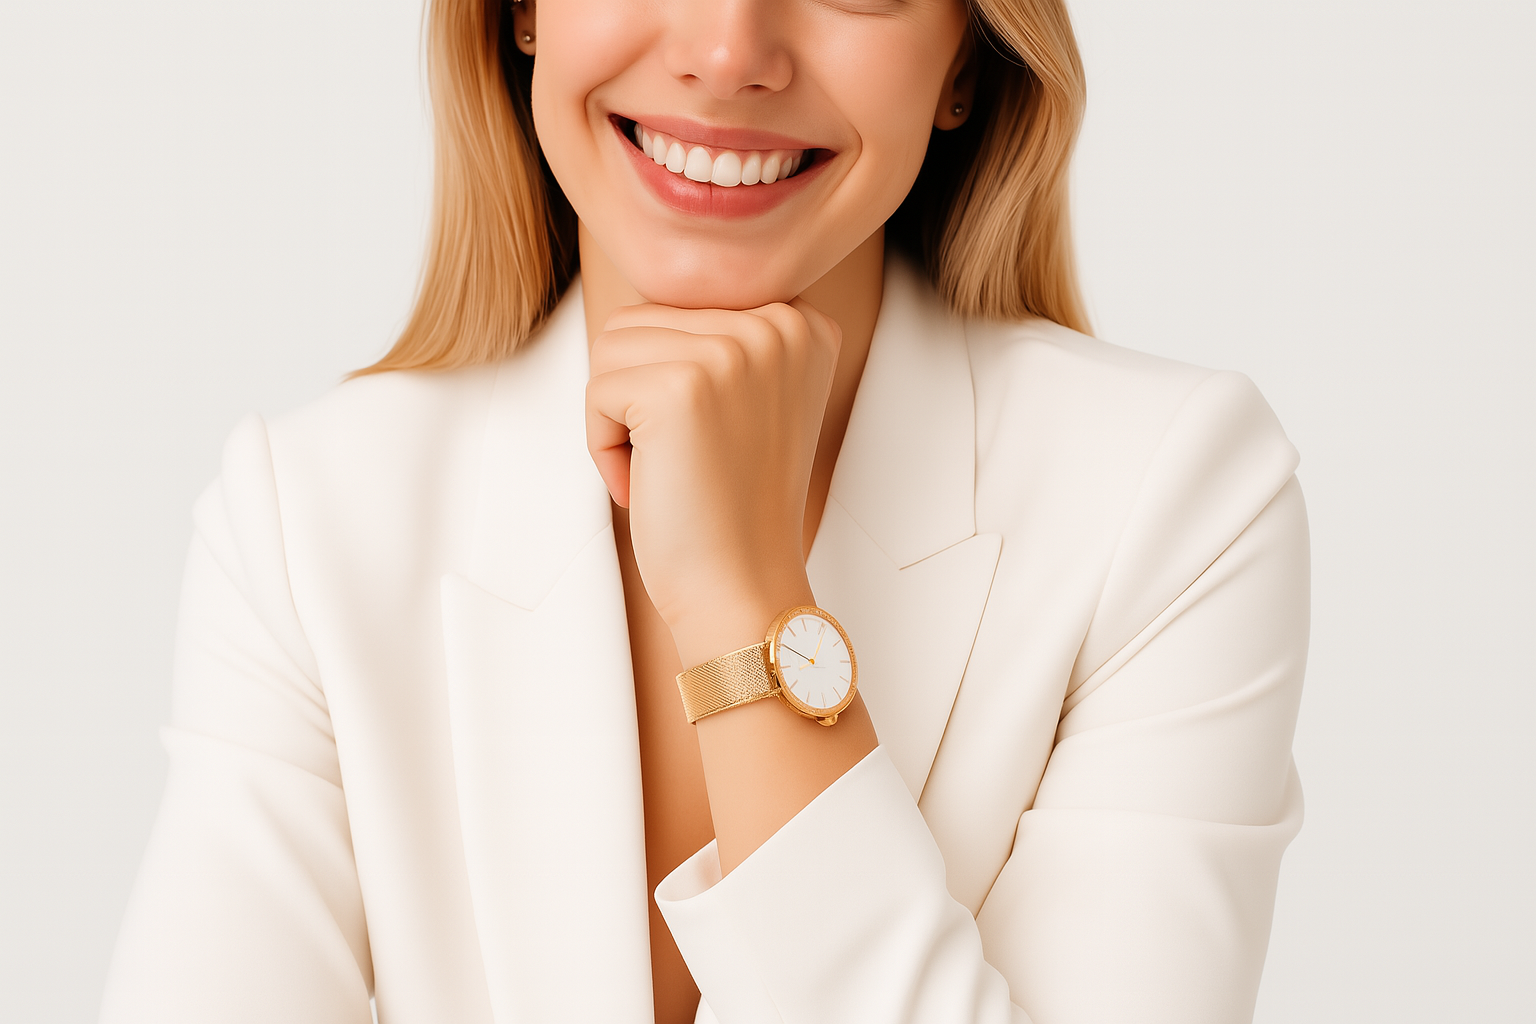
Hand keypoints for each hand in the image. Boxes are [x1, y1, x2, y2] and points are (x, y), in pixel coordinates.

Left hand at [585, 299, 841, 665]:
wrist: (743, 587)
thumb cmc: (734, 506)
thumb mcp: (751, 399)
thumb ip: (721, 335)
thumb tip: (648, 274)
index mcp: (804, 324)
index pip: (683, 307)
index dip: (673, 380)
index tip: (717, 441)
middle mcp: (779, 325)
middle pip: (642, 320)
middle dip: (638, 396)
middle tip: (686, 461)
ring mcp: (732, 351)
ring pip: (612, 348)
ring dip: (618, 418)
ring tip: (669, 468)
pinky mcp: (680, 386)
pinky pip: (597, 390)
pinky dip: (604, 446)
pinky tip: (652, 483)